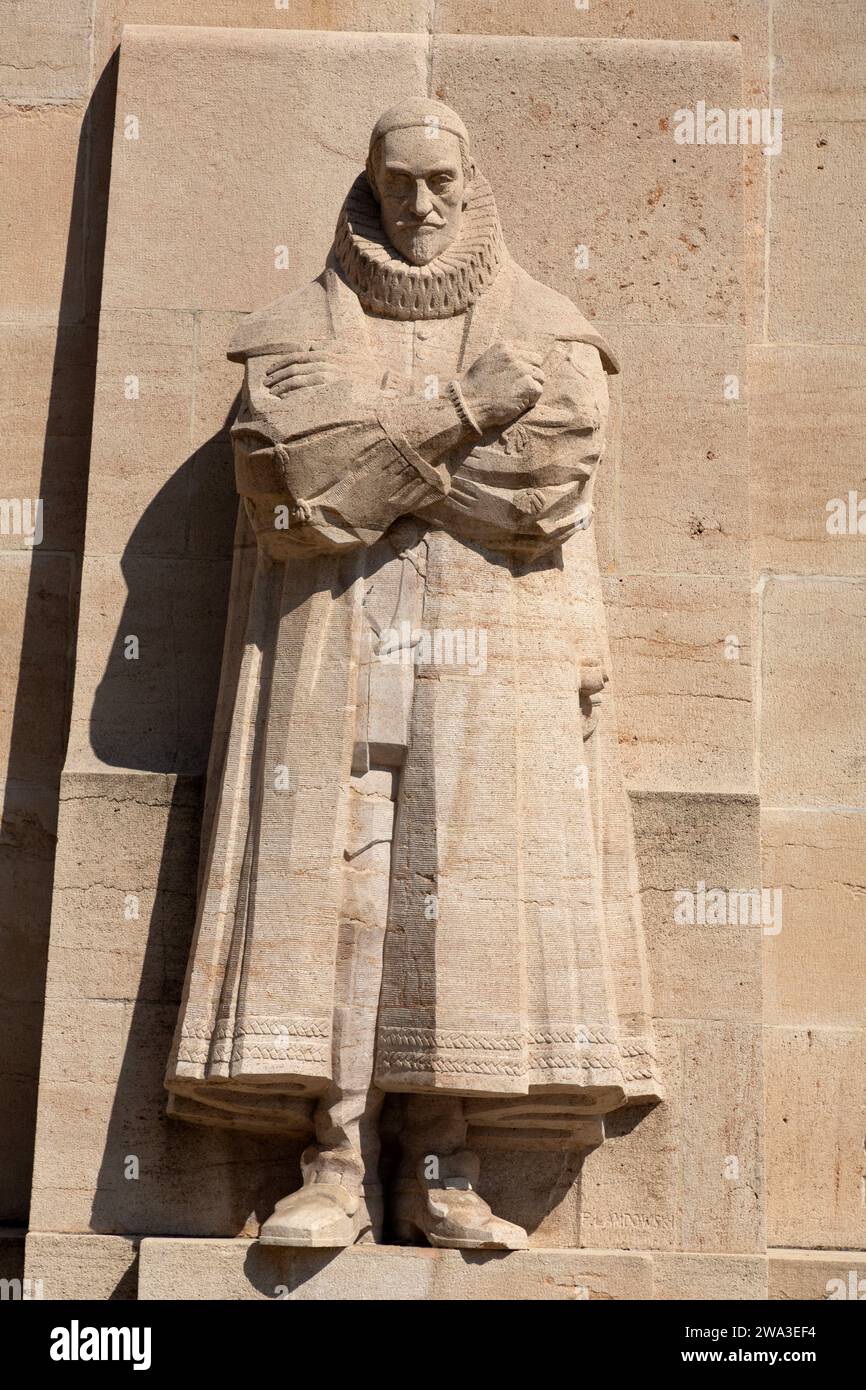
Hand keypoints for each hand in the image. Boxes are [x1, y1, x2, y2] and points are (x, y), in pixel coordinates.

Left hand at [264, 347, 381, 396]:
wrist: (383, 381)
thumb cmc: (365, 369)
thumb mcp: (348, 351)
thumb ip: (329, 346)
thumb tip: (311, 345)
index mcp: (326, 354)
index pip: (297, 356)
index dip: (281, 363)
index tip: (270, 371)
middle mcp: (325, 363)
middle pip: (294, 367)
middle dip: (277, 375)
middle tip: (266, 383)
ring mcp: (328, 377)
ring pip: (297, 379)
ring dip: (281, 386)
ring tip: (272, 393)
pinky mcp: (331, 390)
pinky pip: (306, 391)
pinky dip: (293, 394)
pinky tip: (284, 399)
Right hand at [456, 339, 545, 430]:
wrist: (468, 404)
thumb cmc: (475, 388)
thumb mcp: (486, 362)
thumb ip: (504, 358)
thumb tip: (522, 360)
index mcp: (504, 347)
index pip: (529, 351)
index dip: (527, 365)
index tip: (520, 377)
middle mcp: (514, 355)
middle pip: (537, 363)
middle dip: (531, 376)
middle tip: (519, 388)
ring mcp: (522, 370)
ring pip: (540, 377)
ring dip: (531, 389)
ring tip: (517, 397)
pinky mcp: (527, 385)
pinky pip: (538, 391)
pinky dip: (531, 400)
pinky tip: (518, 404)